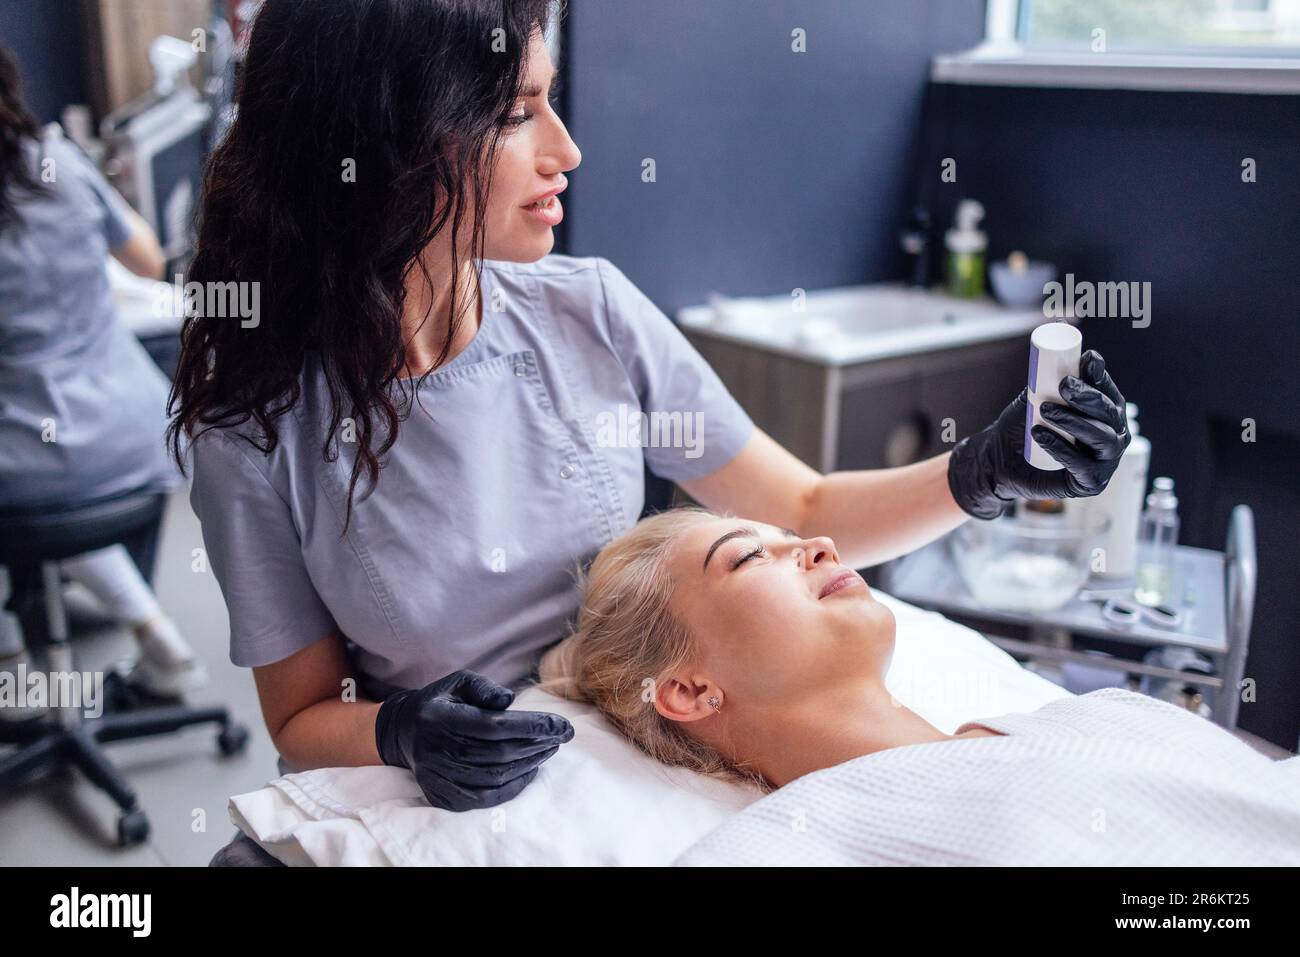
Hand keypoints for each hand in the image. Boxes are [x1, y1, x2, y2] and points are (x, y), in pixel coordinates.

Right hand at [374, 669, 573, 810]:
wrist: (406, 732)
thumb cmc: (443, 703)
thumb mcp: (459, 682)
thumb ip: (484, 687)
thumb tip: (510, 700)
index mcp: (440, 718)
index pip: (495, 726)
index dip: (533, 726)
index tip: (562, 725)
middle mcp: (436, 751)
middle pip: (499, 753)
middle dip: (538, 744)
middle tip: (560, 736)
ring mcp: (437, 777)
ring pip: (495, 777)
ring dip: (529, 764)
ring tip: (549, 749)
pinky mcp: (442, 796)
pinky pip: (484, 799)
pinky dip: (512, 787)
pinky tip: (529, 771)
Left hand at [948, 349, 1130, 518]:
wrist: (1000, 461)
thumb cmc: (1021, 427)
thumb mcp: (1034, 399)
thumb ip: (1047, 380)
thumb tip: (1061, 357)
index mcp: (1104, 414)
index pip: (1108, 392)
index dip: (1101, 376)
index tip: (1088, 360)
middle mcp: (1112, 435)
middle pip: (1109, 413)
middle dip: (1088, 397)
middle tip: (1064, 384)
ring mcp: (1105, 461)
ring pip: (1101, 437)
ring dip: (1074, 421)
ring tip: (1046, 411)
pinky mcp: (1091, 483)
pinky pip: (1082, 465)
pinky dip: (1061, 448)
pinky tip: (1041, 435)